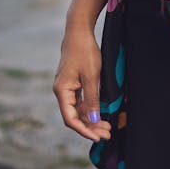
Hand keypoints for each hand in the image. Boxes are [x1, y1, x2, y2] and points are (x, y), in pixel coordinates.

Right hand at [53, 26, 111, 142]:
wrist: (79, 32)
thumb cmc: (84, 51)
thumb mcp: (91, 76)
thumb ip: (91, 99)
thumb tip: (92, 120)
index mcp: (62, 91)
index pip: (70, 119)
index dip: (83, 130)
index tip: (98, 137)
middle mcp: (62, 91)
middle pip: (74, 116)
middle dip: (90, 127)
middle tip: (107, 133)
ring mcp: (67, 88)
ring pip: (78, 110)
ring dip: (91, 119)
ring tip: (107, 127)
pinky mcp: (73, 83)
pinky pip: (80, 101)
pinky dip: (90, 109)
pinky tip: (100, 114)